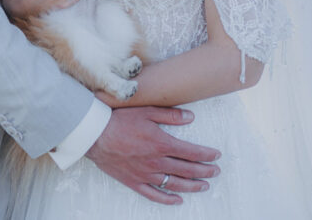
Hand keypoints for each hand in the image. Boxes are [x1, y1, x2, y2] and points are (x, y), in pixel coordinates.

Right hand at [86, 106, 220, 204]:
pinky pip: (154, 194)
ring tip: (204, 186)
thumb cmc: (120, 119)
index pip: (191, 152)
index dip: (206, 155)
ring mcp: (146, 174)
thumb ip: (171, 115)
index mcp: (162, 144)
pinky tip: (178, 200)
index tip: (216, 156)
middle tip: (215, 171)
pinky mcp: (134, 182)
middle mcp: (157, 162)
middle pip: (187, 170)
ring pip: (174, 184)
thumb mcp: (147, 111)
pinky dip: (167, 199)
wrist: (95, 134)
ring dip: (191, 186)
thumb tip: (191, 117)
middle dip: (204, 171)